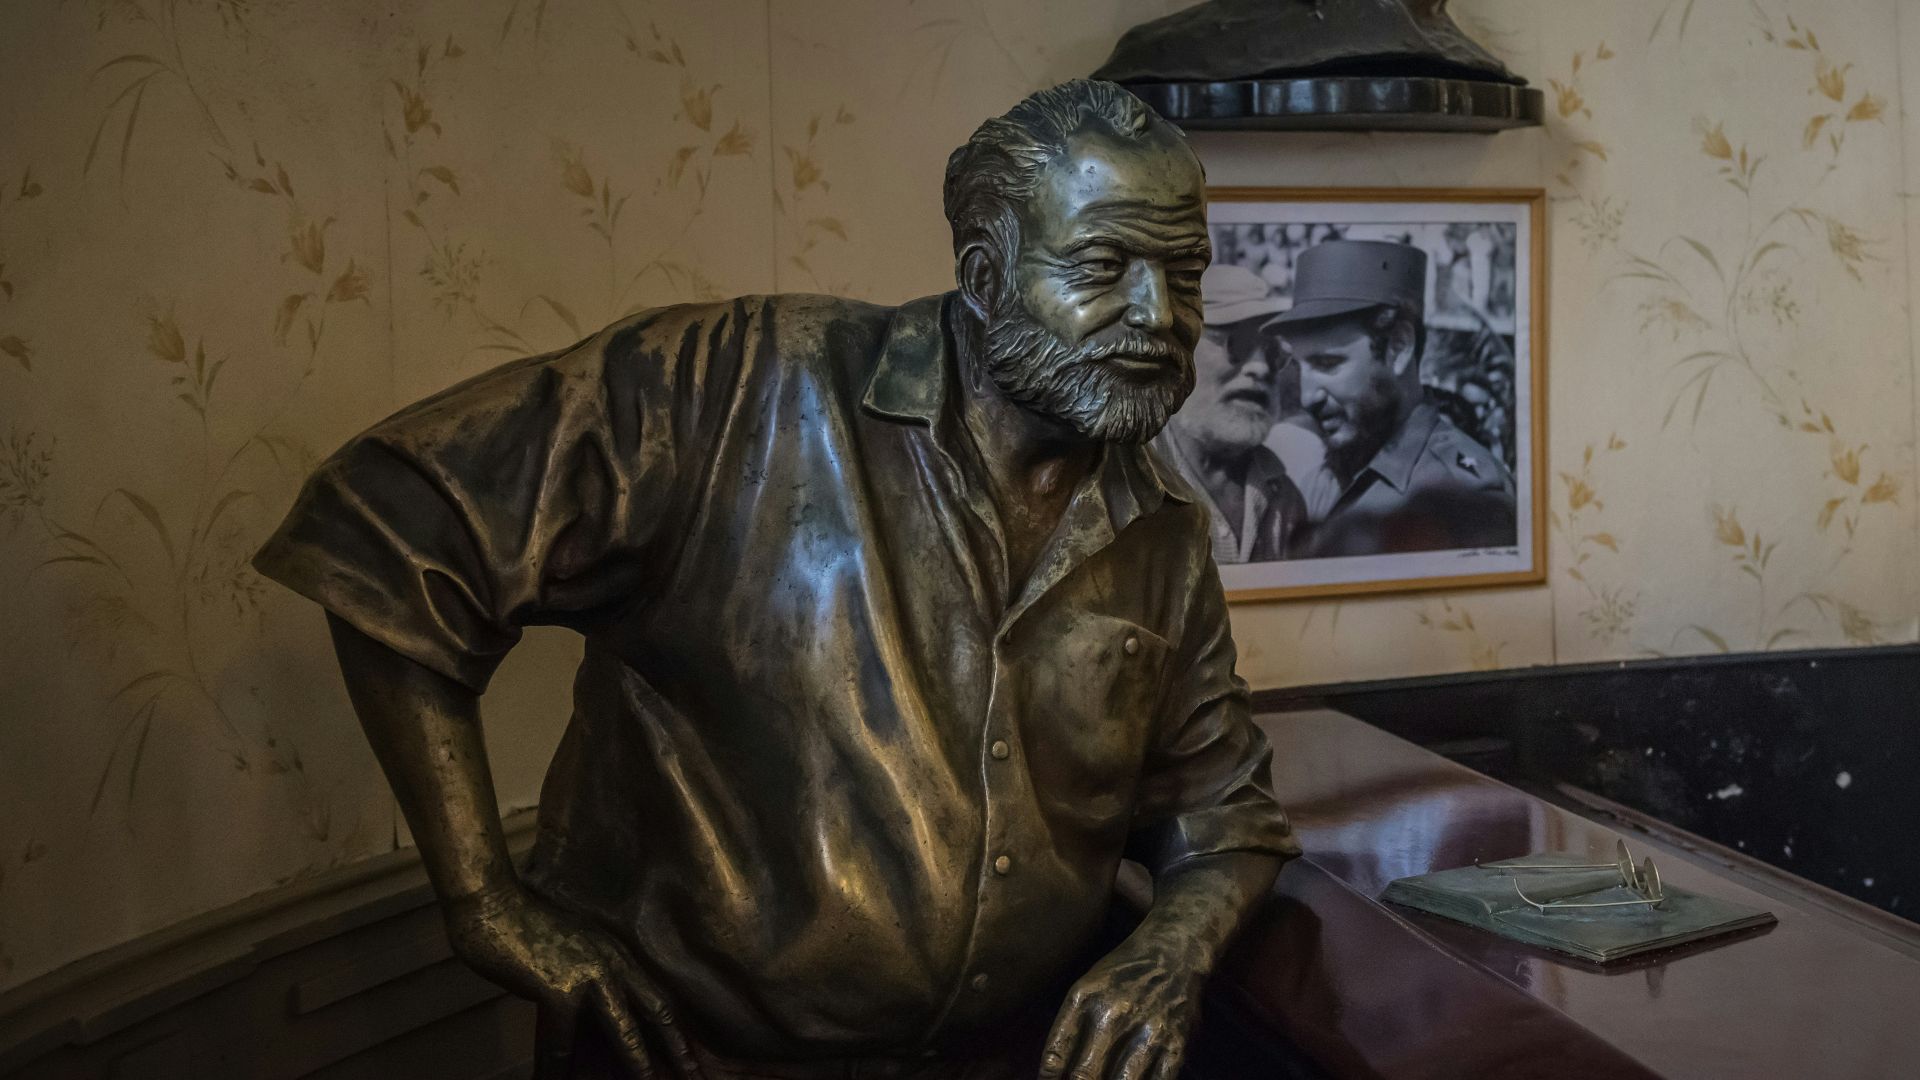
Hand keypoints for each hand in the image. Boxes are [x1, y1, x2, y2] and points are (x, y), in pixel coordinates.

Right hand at [446, 883, 702, 1078]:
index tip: (690, 1050)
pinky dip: (558, 1070)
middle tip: (693, 1073)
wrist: (491, 904)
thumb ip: (586, 974)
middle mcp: (611, 962)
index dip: (675, 1025)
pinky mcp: (559, 990)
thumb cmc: (522, 925)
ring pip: (624, 1031)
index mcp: (616, 952)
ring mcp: (589, 975)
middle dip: (675, 1047)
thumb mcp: (570, 948)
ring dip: (637, 1063)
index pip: (656, 993)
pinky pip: (562, 1044)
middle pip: (655, 1011)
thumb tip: (589, 1009)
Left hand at [1039, 923, 1207, 1079]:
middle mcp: (1113, 1016)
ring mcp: (1146, 1033)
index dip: (1049, 1079)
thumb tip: (1054, 1072)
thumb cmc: (1122, 972)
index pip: (1056, 1053)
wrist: (1174, 951)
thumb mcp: (1086, 987)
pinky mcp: (1175, 1047)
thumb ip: (1070, 1027)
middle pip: (1084, 1074)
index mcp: (1084, 999)